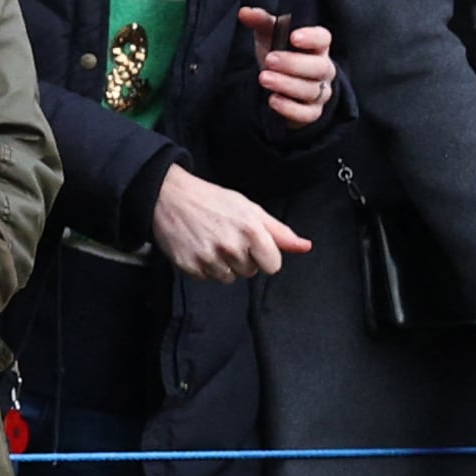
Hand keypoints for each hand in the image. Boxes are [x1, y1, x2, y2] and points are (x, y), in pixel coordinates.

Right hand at [149, 161, 308, 281]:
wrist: (170, 197)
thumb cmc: (213, 201)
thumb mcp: (251, 210)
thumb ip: (279, 232)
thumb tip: (305, 246)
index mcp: (251, 230)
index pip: (273, 266)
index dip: (264, 255)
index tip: (252, 243)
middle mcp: (231, 246)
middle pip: (251, 272)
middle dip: (243, 258)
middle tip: (227, 236)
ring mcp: (209, 258)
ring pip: (229, 278)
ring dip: (224, 264)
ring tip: (212, 241)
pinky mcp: (190, 266)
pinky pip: (208, 278)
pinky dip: (205, 266)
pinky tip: (199, 247)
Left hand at [238, 7, 335, 127]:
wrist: (278, 83)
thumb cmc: (280, 53)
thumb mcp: (269, 35)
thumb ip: (260, 21)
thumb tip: (245, 12)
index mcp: (317, 45)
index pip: (323, 38)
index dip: (312, 37)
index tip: (293, 36)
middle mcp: (323, 68)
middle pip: (318, 67)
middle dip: (293, 64)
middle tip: (270, 60)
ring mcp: (320, 91)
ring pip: (310, 90)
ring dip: (286, 85)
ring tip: (264, 79)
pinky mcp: (312, 112)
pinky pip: (306, 114)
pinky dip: (290, 108)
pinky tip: (273, 100)